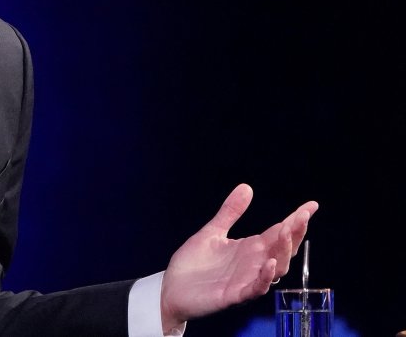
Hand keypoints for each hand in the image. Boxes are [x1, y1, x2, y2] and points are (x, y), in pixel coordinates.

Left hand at [159, 183, 317, 332]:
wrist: (172, 288)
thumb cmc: (193, 263)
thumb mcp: (213, 232)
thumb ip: (230, 212)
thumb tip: (247, 187)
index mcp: (250, 248)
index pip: (278, 232)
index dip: (295, 220)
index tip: (312, 206)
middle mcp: (253, 264)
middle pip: (283, 250)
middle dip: (294, 234)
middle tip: (301, 217)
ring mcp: (246, 280)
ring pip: (276, 269)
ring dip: (282, 252)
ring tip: (286, 234)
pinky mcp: (234, 295)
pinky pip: (255, 288)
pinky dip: (265, 277)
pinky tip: (270, 264)